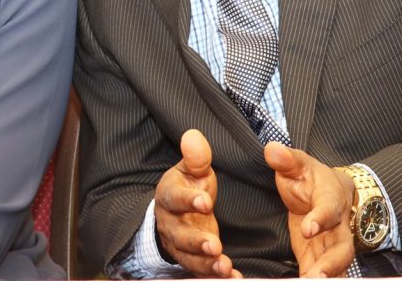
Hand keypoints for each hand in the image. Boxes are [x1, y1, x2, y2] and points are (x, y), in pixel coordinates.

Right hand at [154, 129, 240, 277]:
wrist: (176, 212)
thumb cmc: (188, 187)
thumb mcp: (191, 170)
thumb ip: (196, 158)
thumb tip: (193, 135)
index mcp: (168, 197)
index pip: (175, 199)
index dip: (188, 201)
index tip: (206, 201)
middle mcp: (170, 224)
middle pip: (179, 235)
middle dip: (196, 242)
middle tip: (215, 245)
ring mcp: (179, 245)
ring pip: (189, 258)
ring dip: (206, 264)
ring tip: (224, 266)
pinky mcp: (191, 260)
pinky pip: (200, 271)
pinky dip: (214, 276)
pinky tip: (232, 276)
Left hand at [264, 142, 354, 276]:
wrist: (329, 192)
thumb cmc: (311, 178)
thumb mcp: (299, 164)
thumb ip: (286, 159)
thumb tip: (272, 150)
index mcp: (331, 199)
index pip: (329, 209)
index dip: (320, 219)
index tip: (307, 228)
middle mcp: (337, 227)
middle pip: (342, 248)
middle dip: (332, 263)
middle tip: (317, 276)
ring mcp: (331, 245)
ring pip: (337, 266)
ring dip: (326, 276)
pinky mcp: (320, 257)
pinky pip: (321, 273)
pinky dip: (313, 279)